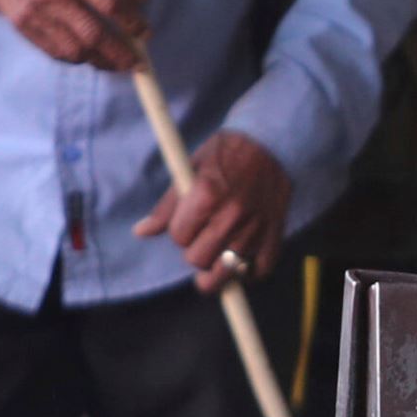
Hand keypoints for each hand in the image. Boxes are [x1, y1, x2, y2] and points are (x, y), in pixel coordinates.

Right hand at [0, 0, 147, 71]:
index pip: (109, 3)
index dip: (132, 22)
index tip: (144, 32)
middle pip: (94, 35)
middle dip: (121, 54)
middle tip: (138, 63)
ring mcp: (35, 13)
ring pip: (75, 50)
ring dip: (100, 62)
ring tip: (117, 64)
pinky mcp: (23, 26)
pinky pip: (54, 51)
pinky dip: (76, 58)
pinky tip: (89, 57)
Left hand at [141, 130, 289, 283]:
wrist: (270, 144)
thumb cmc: (226, 154)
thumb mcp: (190, 169)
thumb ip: (167, 206)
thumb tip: (142, 231)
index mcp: (206, 197)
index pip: (178, 237)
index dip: (180, 231)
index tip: (187, 222)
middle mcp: (231, 217)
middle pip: (198, 260)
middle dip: (195, 252)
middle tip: (202, 239)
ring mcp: (255, 229)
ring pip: (226, 272)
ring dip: (217, 269)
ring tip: (215, 260)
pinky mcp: (274, 235)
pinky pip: (260, 270)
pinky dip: (250, 272)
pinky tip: (242, 263)